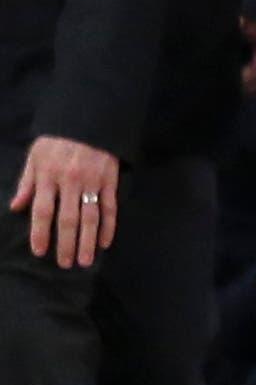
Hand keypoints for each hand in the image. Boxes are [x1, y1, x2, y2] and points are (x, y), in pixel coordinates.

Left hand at [12, 137, 119, 267]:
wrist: (89, 120)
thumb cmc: (57, 140)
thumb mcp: (35, 157)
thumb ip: (26, 183)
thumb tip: (15, 207)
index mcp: (49, 176)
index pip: (43, 211)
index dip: (41, 233)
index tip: (40, 251)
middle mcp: (70, 182)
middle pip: (68, 219)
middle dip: (66, 244)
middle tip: (65, 264)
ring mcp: (92, 182)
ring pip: (91, 217)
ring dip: (88, 241)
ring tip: (85, 261)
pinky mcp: (110, 181)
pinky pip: (110, 207)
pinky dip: (109, 226)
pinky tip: (104, 242)